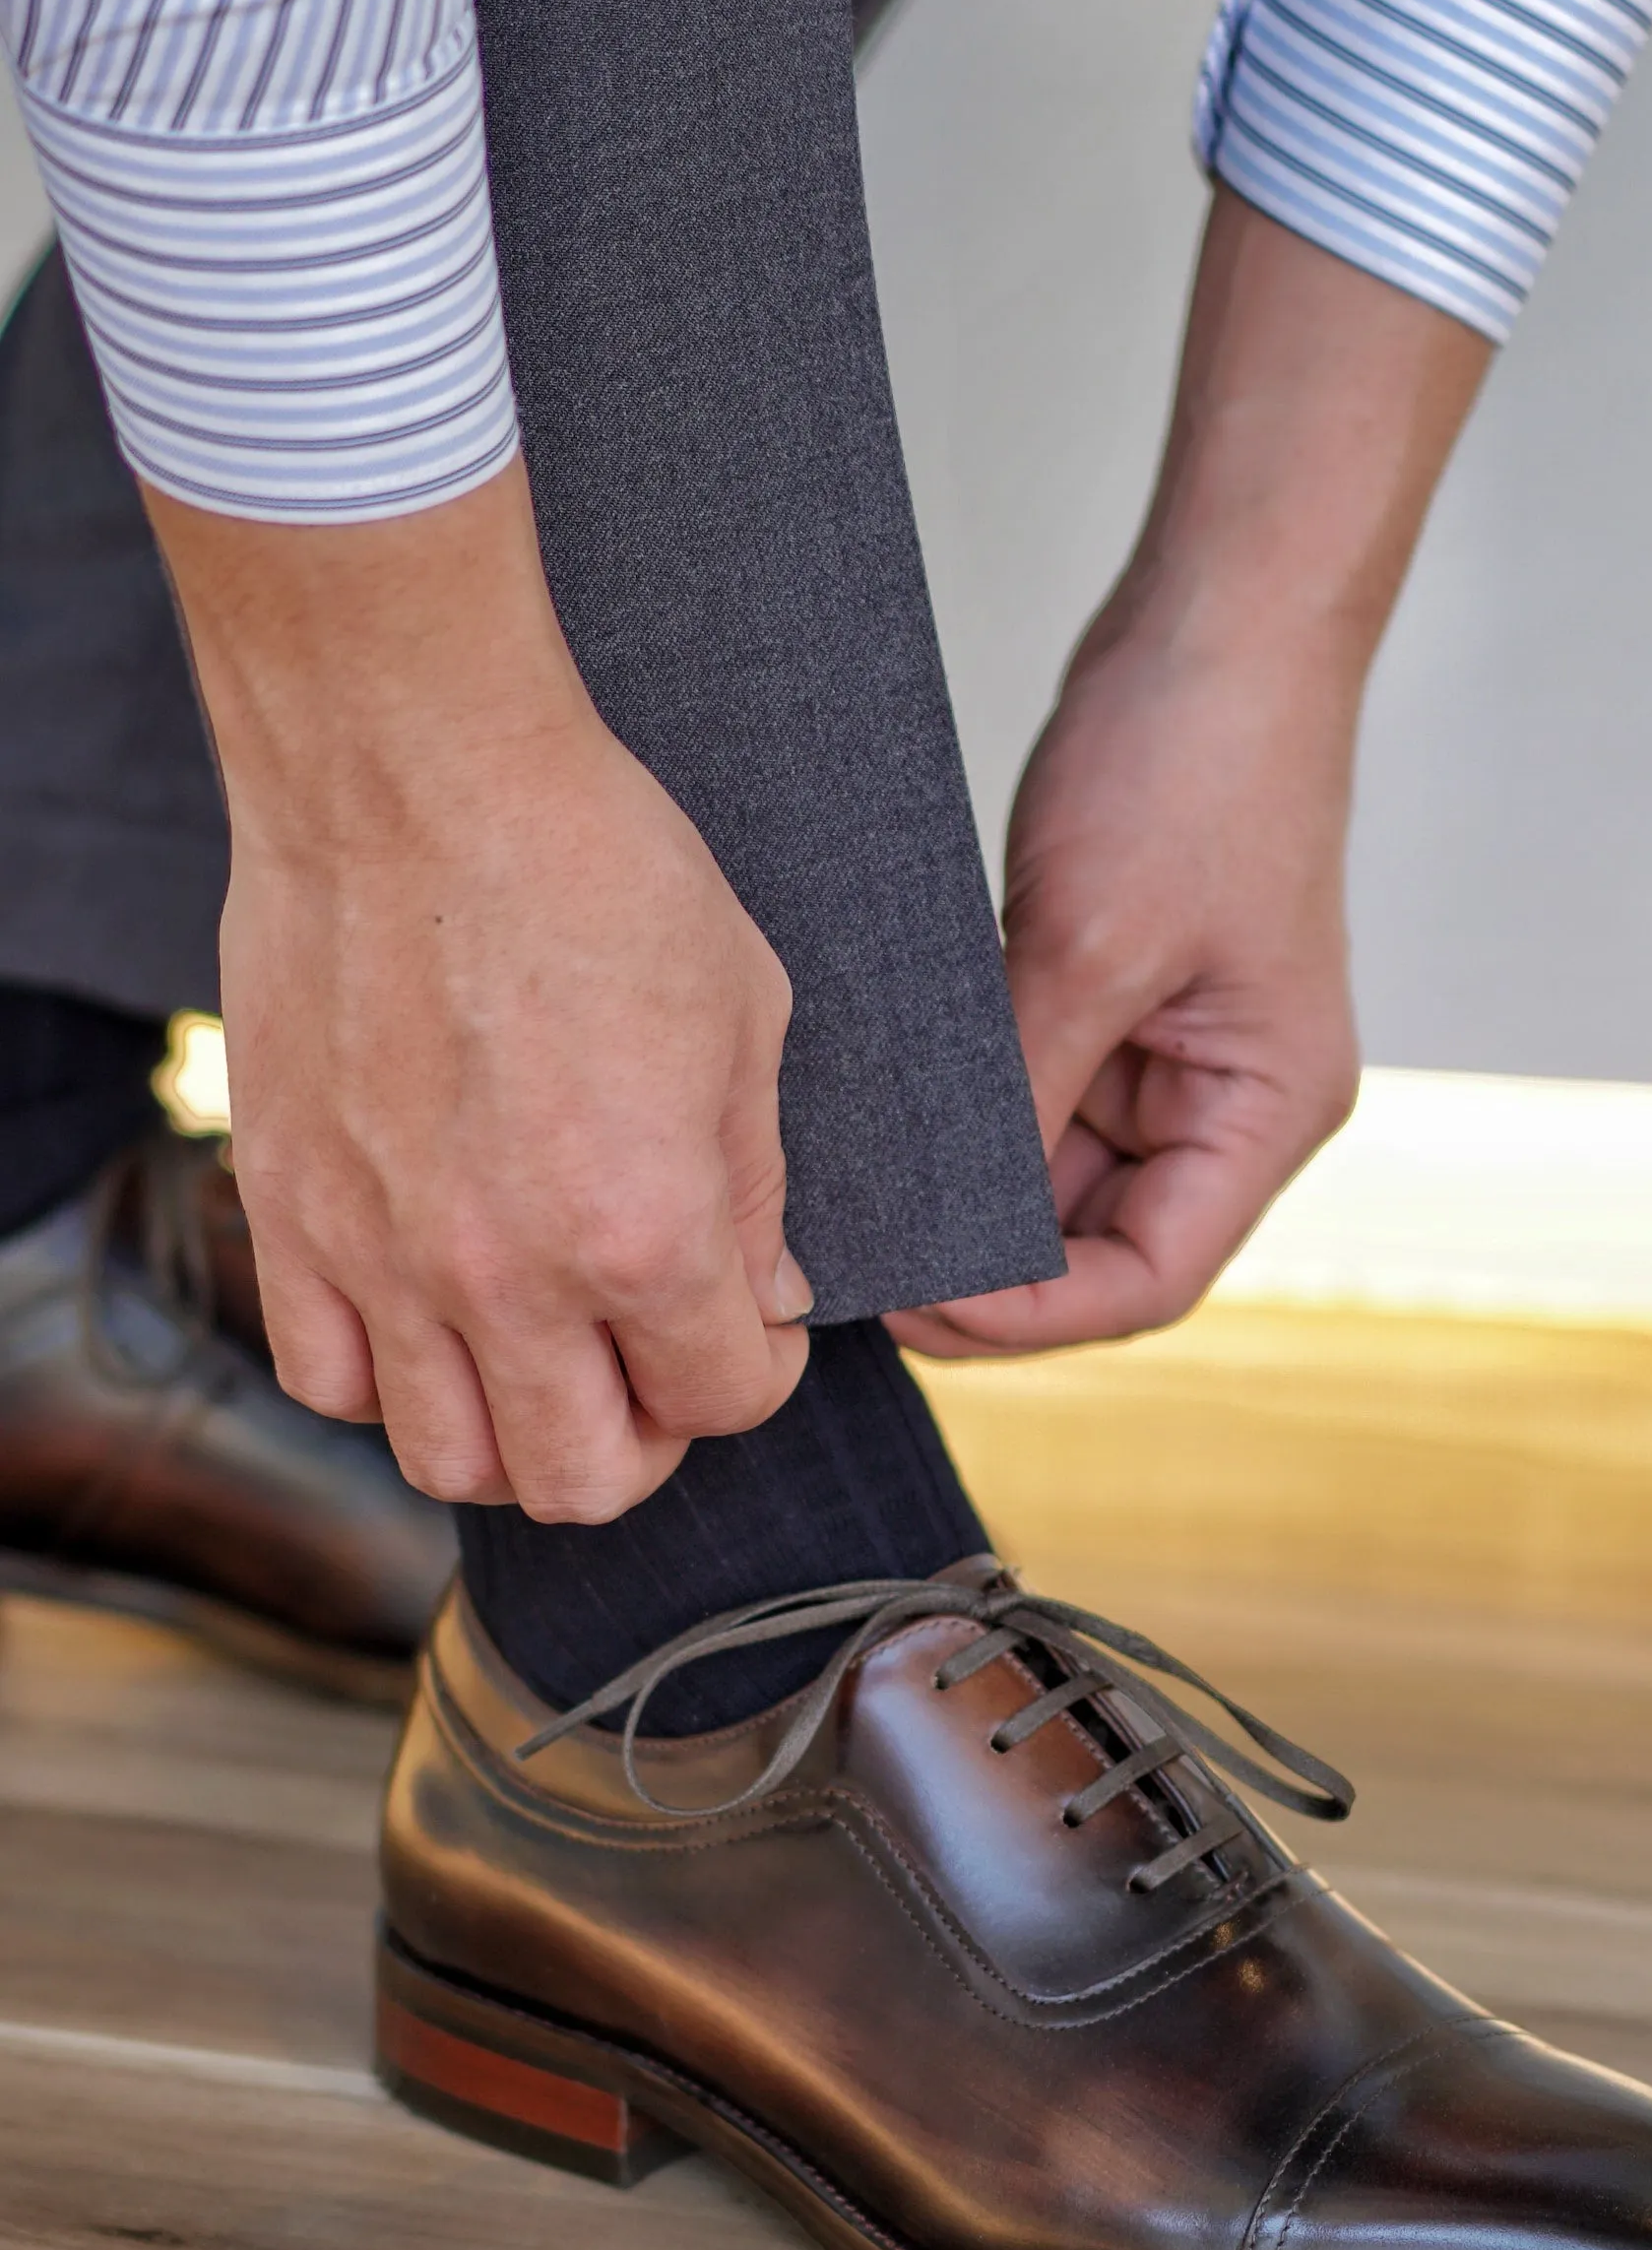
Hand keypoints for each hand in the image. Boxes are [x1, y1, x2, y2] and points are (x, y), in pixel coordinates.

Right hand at [153, 462, 809, 1518]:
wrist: (416, 768)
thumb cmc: (593, 864)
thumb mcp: (748, 1016)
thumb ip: (758, 1185)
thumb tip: (762, 1292)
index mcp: (646, 1233)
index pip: (724, 1403)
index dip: (756, 1373)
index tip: (749, 1325)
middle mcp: (509, 1275)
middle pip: (585, 1482)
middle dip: (644, 1442)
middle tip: (652, 1371)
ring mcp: (386, 1256)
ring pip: (450, 1461)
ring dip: (513, 1432)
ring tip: (542, 1359)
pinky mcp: (292, 1213)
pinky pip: (329, 1378)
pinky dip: (387, 1379)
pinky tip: (431, 1317)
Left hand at [887, 606, 1361, 1357]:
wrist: (1222, 616)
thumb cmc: (1199, 763)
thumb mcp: (1088, 946)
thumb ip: (1019, 1097)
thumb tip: (938, 1217)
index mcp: (1269, 1109)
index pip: (1151, 1277)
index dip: (1035, 1314)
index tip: (926, 1302)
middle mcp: (1230, 1101)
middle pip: (1100, 1247)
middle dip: (989, 1266)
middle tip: (863, 1263)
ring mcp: (1172, 1053)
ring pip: (1056, 1180)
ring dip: (970, 1193)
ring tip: (863, 1198)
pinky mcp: (1117, 1000)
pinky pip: (1035, 1097)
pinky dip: (968, 1120)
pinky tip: (888, 1121)